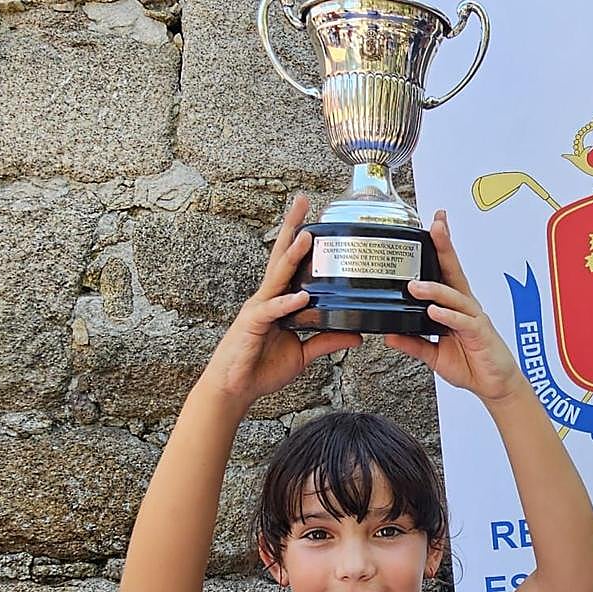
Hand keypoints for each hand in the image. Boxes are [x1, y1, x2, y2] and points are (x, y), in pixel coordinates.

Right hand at [198, 194, 361, 408]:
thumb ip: (327, 341)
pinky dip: (286, 303)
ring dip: (292, 255)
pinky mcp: (251, 325)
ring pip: (277, 276)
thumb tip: (357, 336)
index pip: (290, 263)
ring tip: (307, 236)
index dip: (300, 239)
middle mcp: (268, 298)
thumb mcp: (303, 353)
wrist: (235, 389)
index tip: (315, 216)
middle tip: (304, 201)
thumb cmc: (262, 368)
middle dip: (292, 227)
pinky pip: (272, 311)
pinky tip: (300, 296)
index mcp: (279, 300)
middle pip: (281, 256)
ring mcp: (259, 309)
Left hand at [384, 210, 523, 405]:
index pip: (445, 272)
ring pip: (455, 297)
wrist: (495, 386)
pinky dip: (448, 317)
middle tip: (435, 226)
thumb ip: (414, 343)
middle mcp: (466, 307)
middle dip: (445, 247)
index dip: (440, 248)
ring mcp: (474, 319)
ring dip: (435, 289)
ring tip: (415, 286)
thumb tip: (389, 333)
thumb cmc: (470, 364)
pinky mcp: (481, 335)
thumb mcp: (434, 354)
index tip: (433, 225)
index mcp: (455, 307)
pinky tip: (435, 312)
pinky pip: (463, 323)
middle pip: (454, 272)